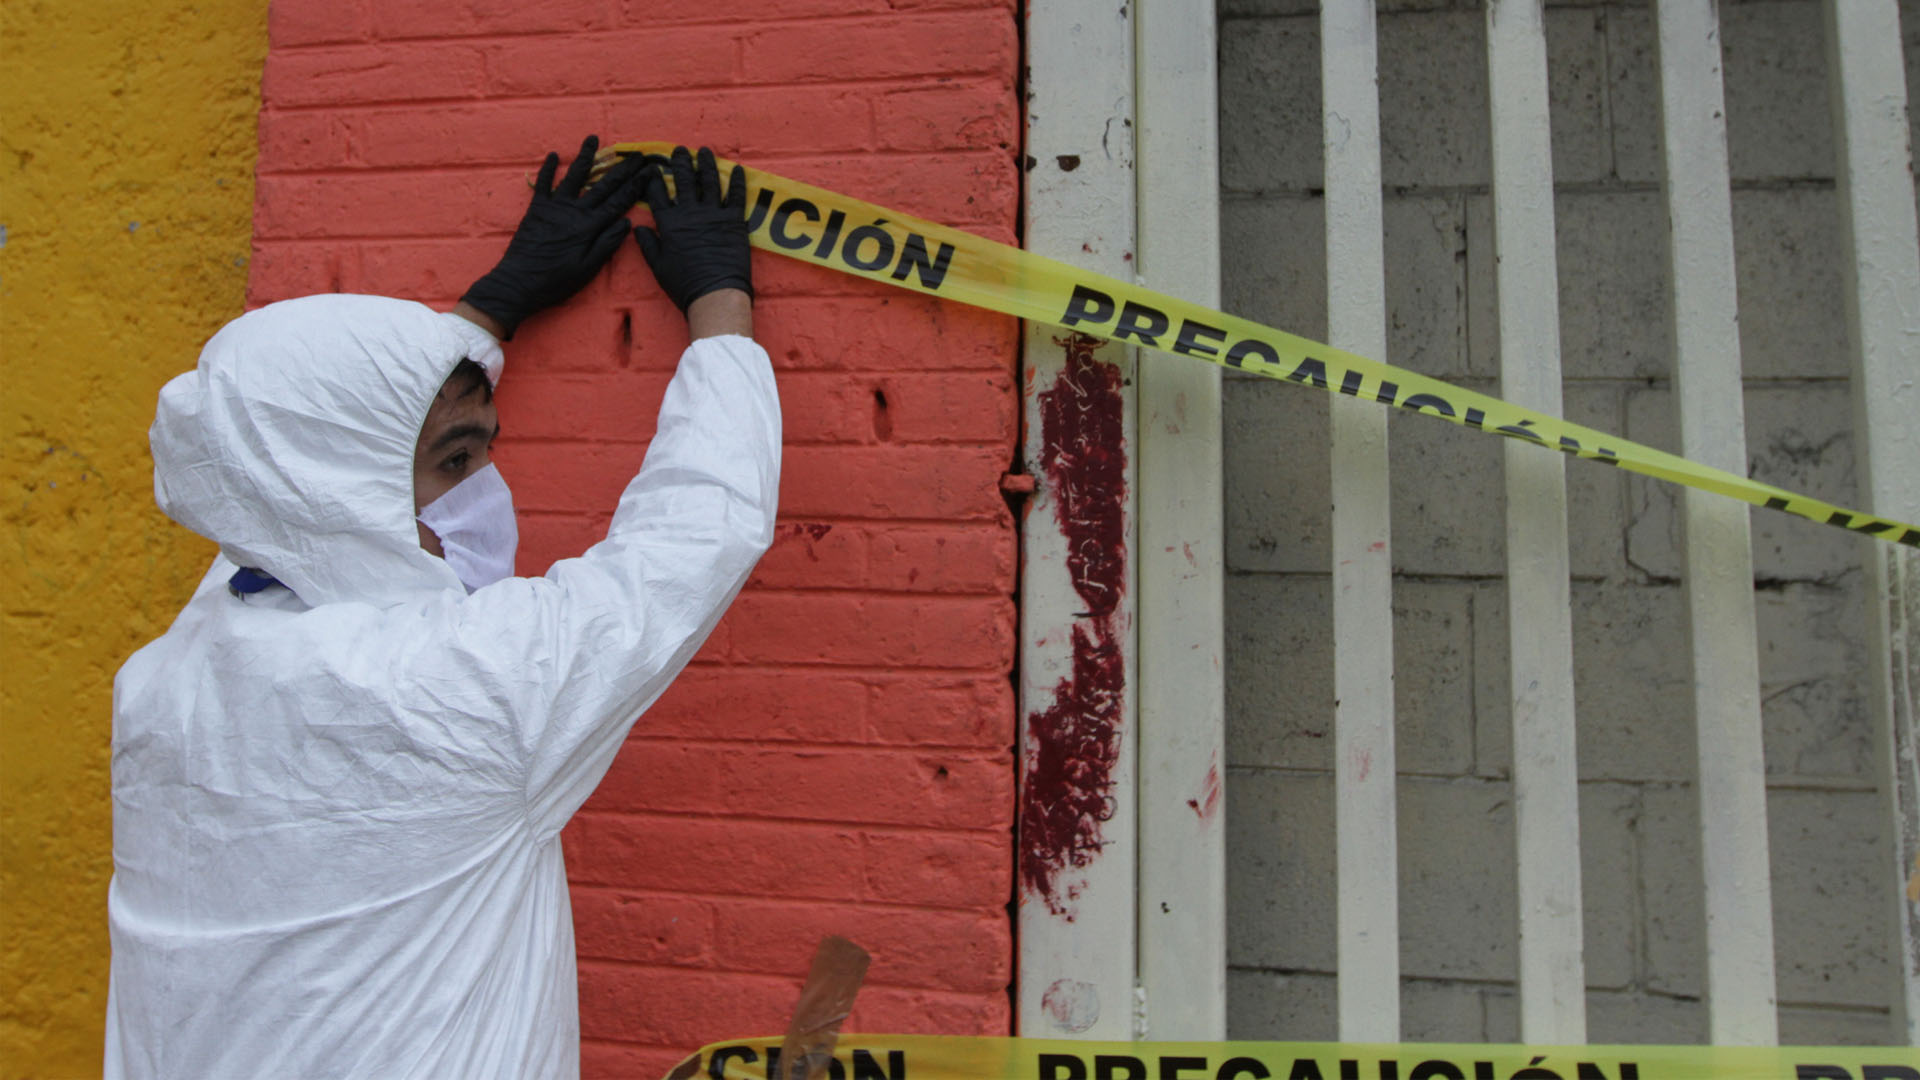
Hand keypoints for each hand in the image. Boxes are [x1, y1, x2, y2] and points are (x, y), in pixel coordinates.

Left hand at [460, 135, 651, 337]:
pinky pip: (543, 183)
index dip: (635, 186)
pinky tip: (552, 155)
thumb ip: (607, 244)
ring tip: (592, 138)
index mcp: (590, 226)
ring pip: (574, 175)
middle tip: (636, 156)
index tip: (648, 172)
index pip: (619, 202)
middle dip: (622, 169)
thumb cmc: (557, 281)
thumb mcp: (588, 269)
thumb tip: (626, 222)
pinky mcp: (537, 208)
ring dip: (584, 156)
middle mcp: (574, 211)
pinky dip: (547, 168)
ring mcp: (555, 206)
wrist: (519, 281)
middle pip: (603, 185)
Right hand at [632, 146, 753, 313]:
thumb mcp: (658, 266)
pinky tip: (737, 168)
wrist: (714, 293)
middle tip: (680, 150)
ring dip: (706, 164)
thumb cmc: (684, 284)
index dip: (654, 179)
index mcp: (669, 223)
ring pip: (709, 182)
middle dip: (680, 163)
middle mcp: (690, 213)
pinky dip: (737, 181)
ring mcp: (713, 214)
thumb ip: (648, 244)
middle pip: (683, 181)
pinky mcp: (734, 220)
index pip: (658, 194)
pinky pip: (736, 196)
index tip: (653, 168)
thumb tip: (638, 228)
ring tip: (704, 151)